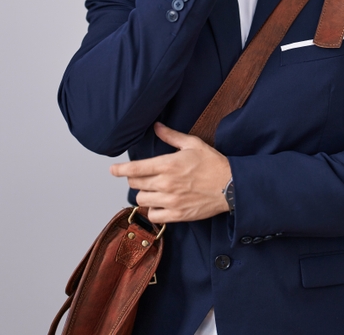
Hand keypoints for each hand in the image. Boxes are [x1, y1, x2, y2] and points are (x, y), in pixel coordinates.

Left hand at [110, 122, 231, 223]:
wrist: (231, 186)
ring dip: (144, 194)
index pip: (135, 168)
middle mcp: (166, 184)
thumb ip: (171, 136)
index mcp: (168, 165)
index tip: (113, 170)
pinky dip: (153, 210)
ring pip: (142, 200)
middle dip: (136, 179)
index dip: (120, 169)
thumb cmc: (213, 164)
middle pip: (136, 184)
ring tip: (153, 190)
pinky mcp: (177, 214)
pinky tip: (160, 203)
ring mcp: (171, 201)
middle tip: (143, 176)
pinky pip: (153, 215)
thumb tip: (156, 127)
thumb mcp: (193, 144)